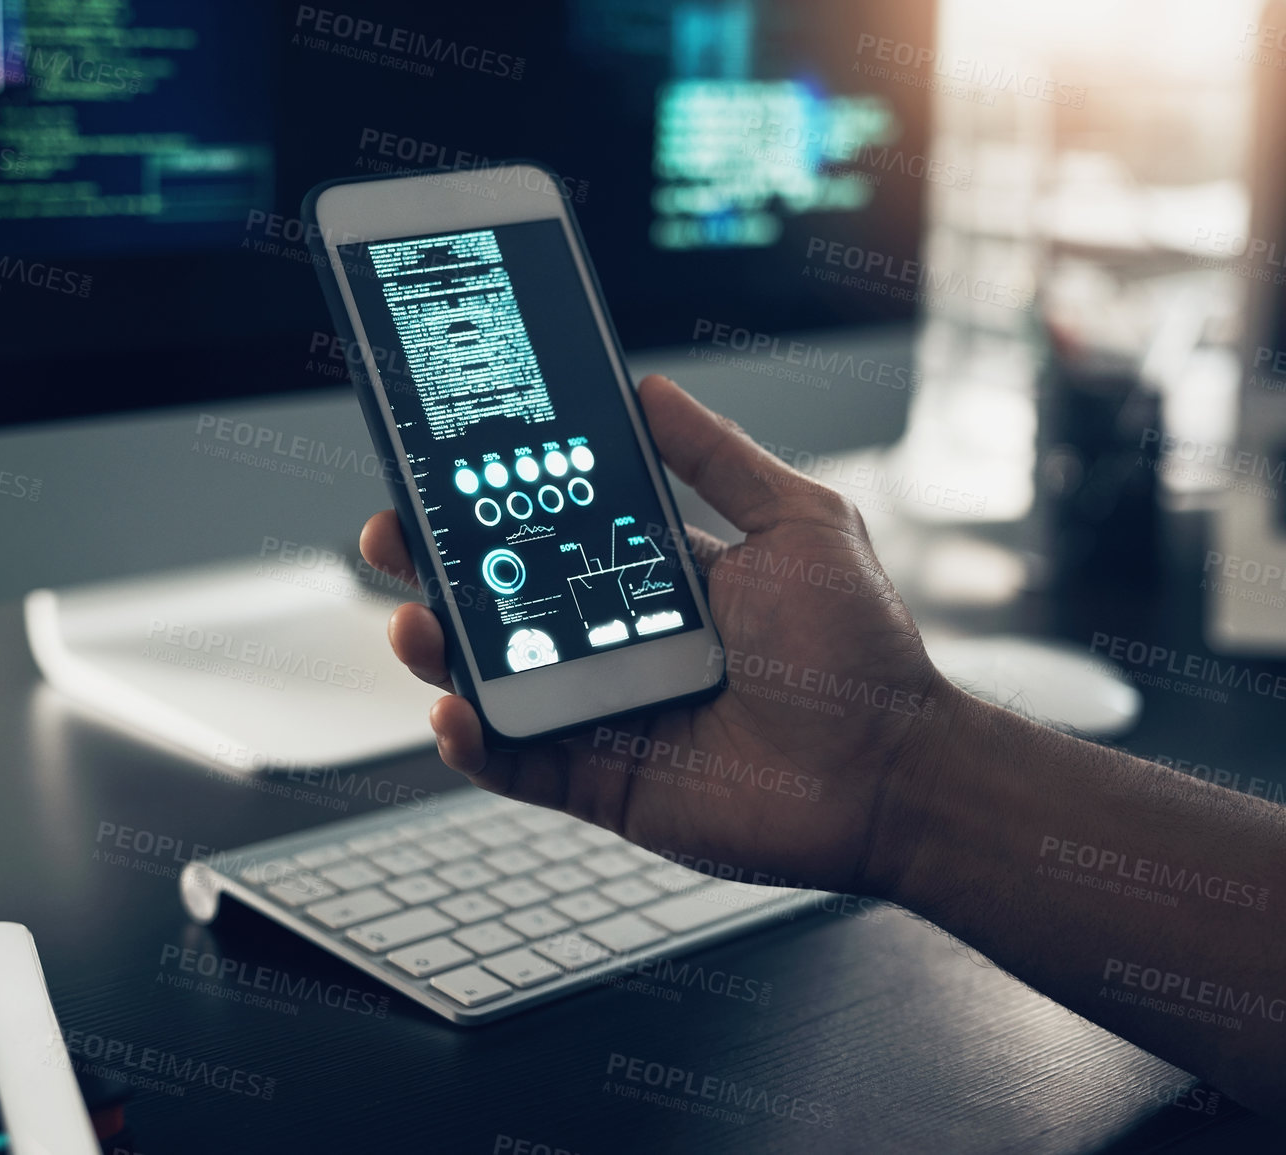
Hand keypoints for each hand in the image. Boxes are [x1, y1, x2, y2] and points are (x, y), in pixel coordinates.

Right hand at [360, 375, 958, 895]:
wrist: (892, 771)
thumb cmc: (860, 649)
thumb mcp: (798, 522)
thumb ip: (718, 459)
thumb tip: (649, 387)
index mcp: (662, 579)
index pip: (557, 530)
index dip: (497, 501)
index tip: (442, 463)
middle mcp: (624, 642)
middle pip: (507, 602)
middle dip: (440, 568)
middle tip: (392, 535)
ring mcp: (609, 713)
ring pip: (498, 680)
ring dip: (442, 650)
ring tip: (415, 623)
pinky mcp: (605, 783)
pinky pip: (521, 763)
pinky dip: (476, 744)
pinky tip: (456, 712)